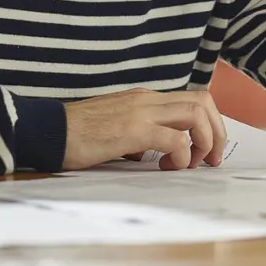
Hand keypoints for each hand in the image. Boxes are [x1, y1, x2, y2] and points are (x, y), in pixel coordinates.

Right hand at [62, 88, 226, 170]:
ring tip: (194, 164)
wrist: (47, 131)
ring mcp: (141, 112)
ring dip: (205, 141)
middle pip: (202, 103)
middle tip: (212, 159)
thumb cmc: (76, 134)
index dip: (209, 123)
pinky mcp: (133, 130)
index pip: (193, 99)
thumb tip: (153, 154)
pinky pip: (175, 139)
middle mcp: (148, 99)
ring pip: (195, 114)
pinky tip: (169, 168)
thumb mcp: (115, 128)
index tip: (208, 149)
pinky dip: (182, 155)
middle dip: (217, 132)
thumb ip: (139, 135)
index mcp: (145, 98)